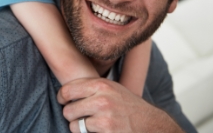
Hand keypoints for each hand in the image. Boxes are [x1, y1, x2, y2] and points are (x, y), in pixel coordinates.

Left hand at [57, 78, 183, 132]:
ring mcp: (105, 117)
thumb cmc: (127, 106)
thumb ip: (91, 87)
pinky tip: (99, 131)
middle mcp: (102, 99)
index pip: (67, 90)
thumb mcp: (112, 89)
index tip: (63, 101)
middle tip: (80, 116)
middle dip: (71, 115)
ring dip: (79, 127)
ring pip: (74, 125)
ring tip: (90, 124)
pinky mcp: (107, 131)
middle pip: (68, 109)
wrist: (151, 124)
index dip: (62, 97)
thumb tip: (65, 89)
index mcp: (101, 85)